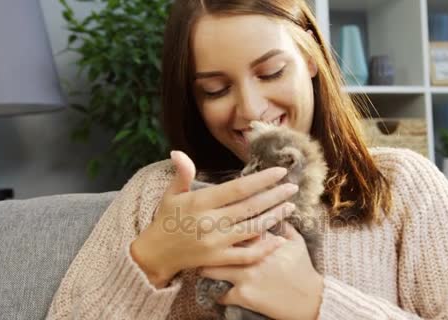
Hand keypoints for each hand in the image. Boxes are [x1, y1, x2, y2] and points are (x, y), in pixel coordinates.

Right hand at [130, 150, 298, 287]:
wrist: (154, 253)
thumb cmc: (166, 220)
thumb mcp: (171, 194)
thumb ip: (181, 174)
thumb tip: (178, 152)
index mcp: (201, 202)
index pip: (238, 188)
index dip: (261, 180)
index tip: (280, 172)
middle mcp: (210, 221)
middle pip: (250, 207)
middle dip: (274, 196)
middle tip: (293, 187)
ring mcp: (215, 242)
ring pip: (252, 229)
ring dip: (274, 217)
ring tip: (290, 207)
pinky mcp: (218, 259)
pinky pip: (246, 255)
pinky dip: (265, 248)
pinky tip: (280, 239)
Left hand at [200, 222, 323, 319]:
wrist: (310, 300)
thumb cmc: (303, 270)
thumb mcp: (297, 243)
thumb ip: (284, 226)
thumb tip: (276, 210)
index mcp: (263, 241)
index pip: (236, 224)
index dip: (222, 223)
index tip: (214, 223)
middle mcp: (252, 256)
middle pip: (218, 244)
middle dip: (206, 243)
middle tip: (200, 243)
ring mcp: (246, 276)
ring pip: (212, 269)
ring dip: (206, 268)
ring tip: (203, 266)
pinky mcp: (244, 296)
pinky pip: (221, 294)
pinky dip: (218, 294)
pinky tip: (217, 292)